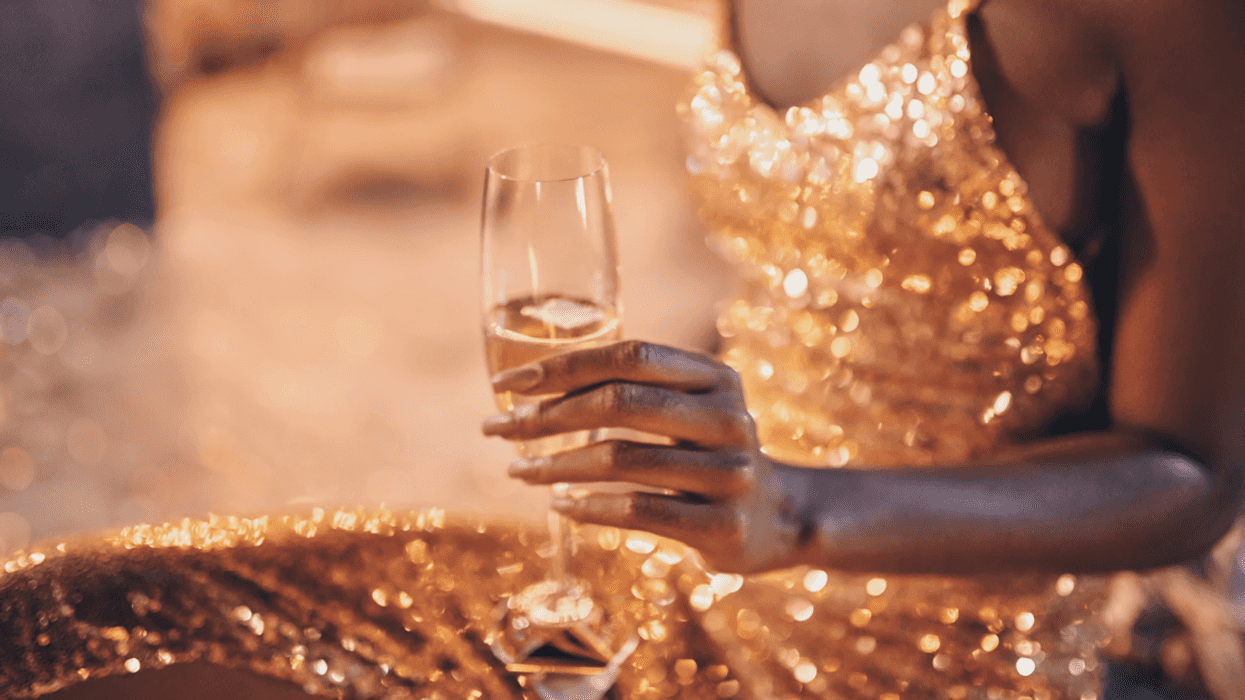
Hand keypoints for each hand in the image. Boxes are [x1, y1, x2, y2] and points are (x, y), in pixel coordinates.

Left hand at [481, 340, 803, 572]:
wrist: (778, 517)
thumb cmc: (708, 453)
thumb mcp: (687, 408)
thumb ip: (631, 387)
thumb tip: (528, 386)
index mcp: (715, 377)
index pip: (628, 356)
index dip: (562, 366)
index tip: (505, 385)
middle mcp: (728, 417)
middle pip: (619, 403)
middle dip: (546, 416)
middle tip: (496, 430)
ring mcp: (729, 472)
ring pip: (620, 459)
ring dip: (555, 465)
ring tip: (518, 471)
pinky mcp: (720, 524)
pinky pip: (636, 510)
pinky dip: (587, 506)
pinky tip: (558, 504)